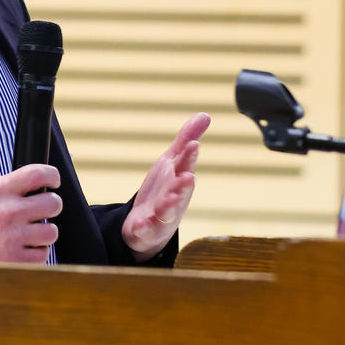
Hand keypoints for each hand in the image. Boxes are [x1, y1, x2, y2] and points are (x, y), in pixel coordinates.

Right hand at [0, 164, 62, 262]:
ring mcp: (12, 238)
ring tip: (30, 234)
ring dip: (44, 233)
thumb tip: (32, 185)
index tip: (54, 181)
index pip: (38, 174)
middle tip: (42, 211)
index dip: (52, 175)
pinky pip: (42, 256)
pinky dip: (35, 254)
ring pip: (51, 232)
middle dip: (51, 206)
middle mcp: (8, 212)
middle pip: (53, 203)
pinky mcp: (13, 261)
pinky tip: (23, 250)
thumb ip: (5, 187)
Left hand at [121, 112, 210, 261]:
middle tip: (188, 176)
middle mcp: (174, 197)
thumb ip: (186, 138)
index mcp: (179, 180)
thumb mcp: (172, 161)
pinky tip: (139, 224)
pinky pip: (144, 229)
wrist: (149, 225)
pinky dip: (142, 227)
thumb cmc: (164, 189)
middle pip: (179, 189)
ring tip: (170, 198)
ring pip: (166, 210)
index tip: (193, 145)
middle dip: (183, 183)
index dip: (189, 157)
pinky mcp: (145, 229)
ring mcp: (160, 215)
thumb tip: (205, 115)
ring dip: (169, 205)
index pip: (185, 166)